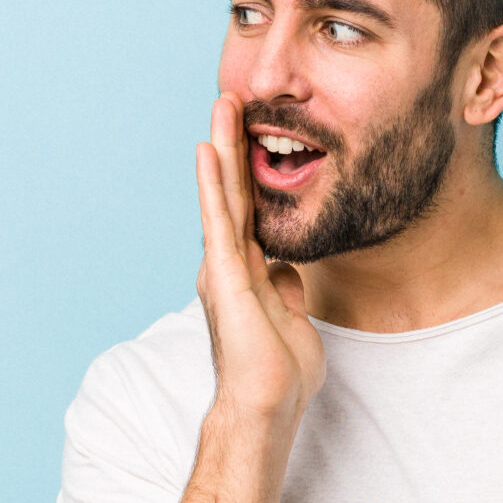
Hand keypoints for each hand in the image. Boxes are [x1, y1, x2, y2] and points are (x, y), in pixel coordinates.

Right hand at [195, 93, 322, 426]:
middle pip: (233, 191)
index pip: (249, 208)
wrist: (267, 405)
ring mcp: (224, 267)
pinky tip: (210, 150)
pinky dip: (214, 184)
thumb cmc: (278, 372)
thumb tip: (288, 270)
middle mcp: (229, 263)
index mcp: (247, 270)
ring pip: (224, 195)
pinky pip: (220, 221)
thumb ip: (286, 289)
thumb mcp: (292, 318)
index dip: (250, 168)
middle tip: (233, 96)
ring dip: (223, 148)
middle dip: (233, 143)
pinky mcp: (226, 276)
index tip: (253, 128)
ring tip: (222, 104)